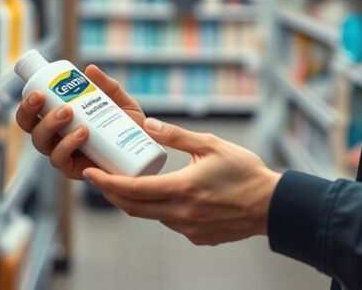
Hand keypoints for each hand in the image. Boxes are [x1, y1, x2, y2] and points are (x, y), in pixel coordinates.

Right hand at [15, 64, 145, 179]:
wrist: (142, 150)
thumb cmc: (127, 126)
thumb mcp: (119, 102)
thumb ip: (106, 86)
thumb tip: (90, 69)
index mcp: (59, 119)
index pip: (33, 112)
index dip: (28, 102)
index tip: (38, 90)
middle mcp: (56, 137)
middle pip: (29, 126)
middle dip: (28, 111)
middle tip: (42, 97)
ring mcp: (63, 153)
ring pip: (40, 142)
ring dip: (49, 124)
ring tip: (68, 112)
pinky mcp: (72, 169)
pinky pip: (59, 159)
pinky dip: (67, 145)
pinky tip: (82, 133)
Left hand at [84, 119, 281, 246]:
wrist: (272, 206)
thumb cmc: (245, 172)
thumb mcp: (211, 145)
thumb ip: (176, 136)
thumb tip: (148, 124)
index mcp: (181, 189)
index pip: (132, 190)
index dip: (107, 183)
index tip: (89, 174)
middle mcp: (181, 213)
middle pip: (134, 208)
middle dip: (113, 195)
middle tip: (101, 180)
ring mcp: (189, 229)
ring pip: (153, 216)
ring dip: (140, 201)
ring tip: (137, 182)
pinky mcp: (198, 237)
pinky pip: (173, 223)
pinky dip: (165, 209)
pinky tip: (173, 195)